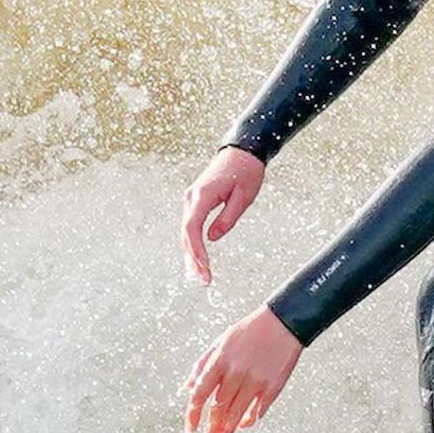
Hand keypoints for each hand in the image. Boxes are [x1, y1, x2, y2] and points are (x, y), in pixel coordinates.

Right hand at [182, 146, 266, 284]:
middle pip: (187, 234)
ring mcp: (191, 199)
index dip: (196, 250)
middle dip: (194, 259)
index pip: (192, 228)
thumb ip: (227, 218)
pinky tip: (197, 259)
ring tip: (199, 277)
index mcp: (203, 196)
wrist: (242, 152)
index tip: (204, 267)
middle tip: (203, 281)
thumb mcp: (244, 197)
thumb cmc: (246, 172)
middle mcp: (191, 198)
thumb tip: (212, 238)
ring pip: (187, 232)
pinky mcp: (195, 201)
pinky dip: (193, 243)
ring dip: (191, 254)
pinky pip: (191, 226)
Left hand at [185, 307, 303, 432]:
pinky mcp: (273, 385)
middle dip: (212, 427)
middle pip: (218, 408)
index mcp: (220, 361)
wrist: (283, 322)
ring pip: (237, 412)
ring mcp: (256, 380)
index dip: (193, 414)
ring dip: (228, 429)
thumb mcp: (221, 342)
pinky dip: (250, 419)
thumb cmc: (249, 331)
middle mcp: (236, 373)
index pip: (200, 394)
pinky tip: (244, 425)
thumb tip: (188, 387)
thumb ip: (202, 365)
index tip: (191, 428)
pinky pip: (259, 409)